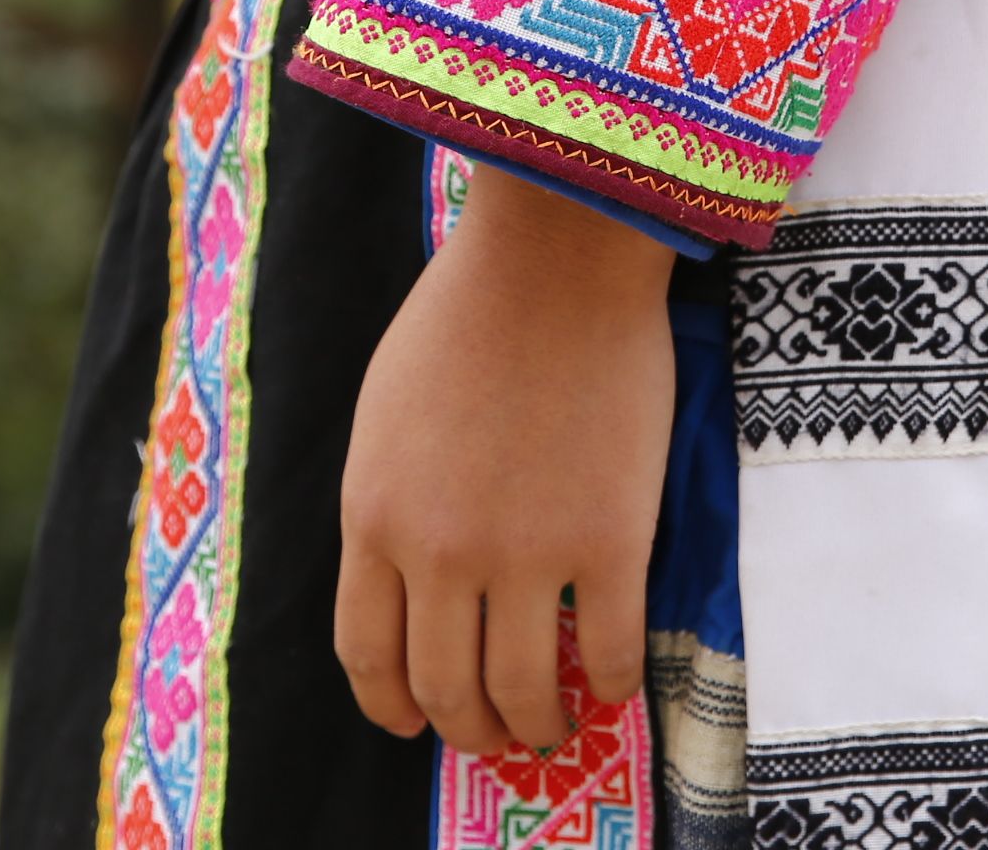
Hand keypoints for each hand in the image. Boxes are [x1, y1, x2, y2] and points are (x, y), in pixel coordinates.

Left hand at [335, 162, 675, 753]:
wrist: (557, 254)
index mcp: (373, 517)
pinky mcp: (609, 540)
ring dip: (539, 724)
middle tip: (495, 734)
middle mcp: (438, 552)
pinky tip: (618, 683)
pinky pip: (613, 652)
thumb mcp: (385, 413)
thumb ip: (388, 501)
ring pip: (525, 690)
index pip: (368, 654)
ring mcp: (526, 553)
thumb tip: (407, 575)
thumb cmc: (471, 311)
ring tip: (556, 723)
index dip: (392, 707)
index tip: (413, 724)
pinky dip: (615, 685)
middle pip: (444, 688)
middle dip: (471, 729)